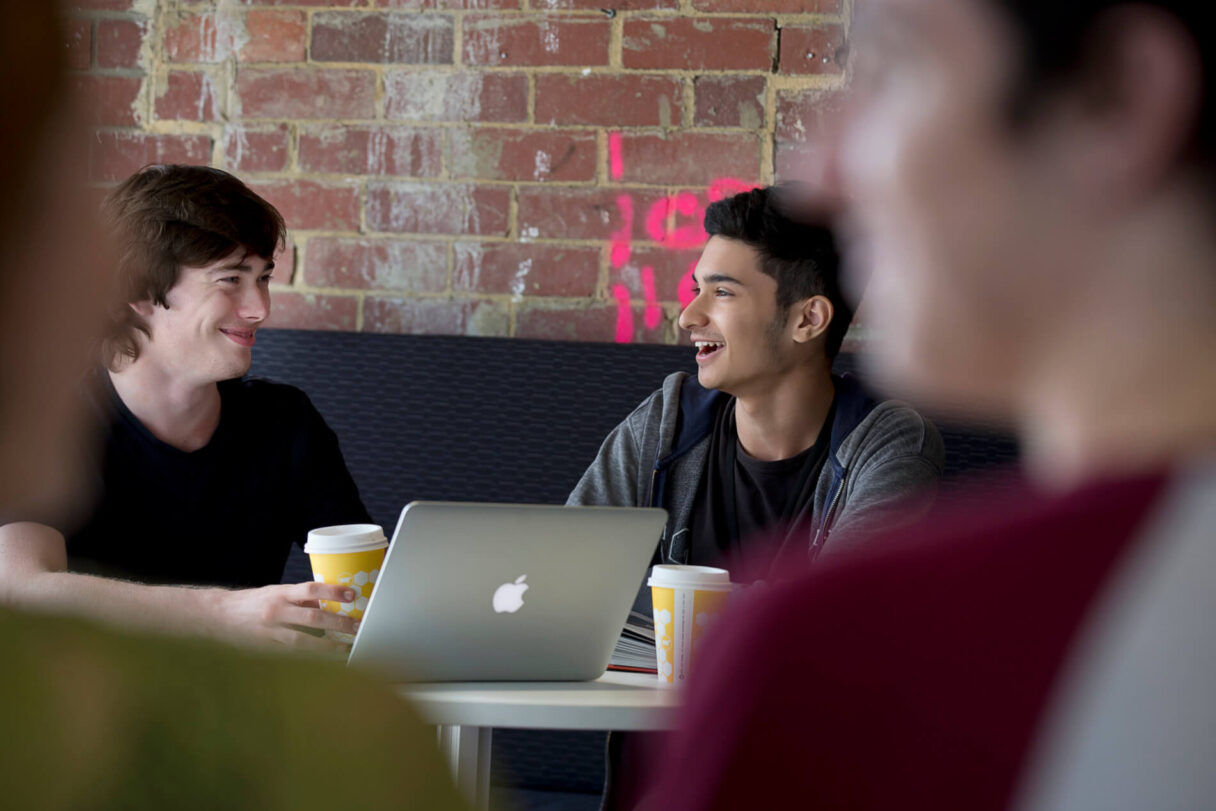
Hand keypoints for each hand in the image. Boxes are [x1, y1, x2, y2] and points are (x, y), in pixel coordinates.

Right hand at [213, 581, 361, 650]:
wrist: (219, 616)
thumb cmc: (254, 602)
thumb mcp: (277, 592)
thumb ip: (301, 598)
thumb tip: (329, 602)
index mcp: (280, 593)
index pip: (310, 589)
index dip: (332, 592)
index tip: (351, 595)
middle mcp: (276, 612)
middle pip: (312, 618)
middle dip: (338, 623)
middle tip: (357, 627)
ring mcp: (271, 633)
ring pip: (303, 642)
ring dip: (328, 646)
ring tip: (346, 649)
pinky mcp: (266, 649)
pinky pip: (292, 655)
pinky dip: (310, 658)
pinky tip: (325, 661)